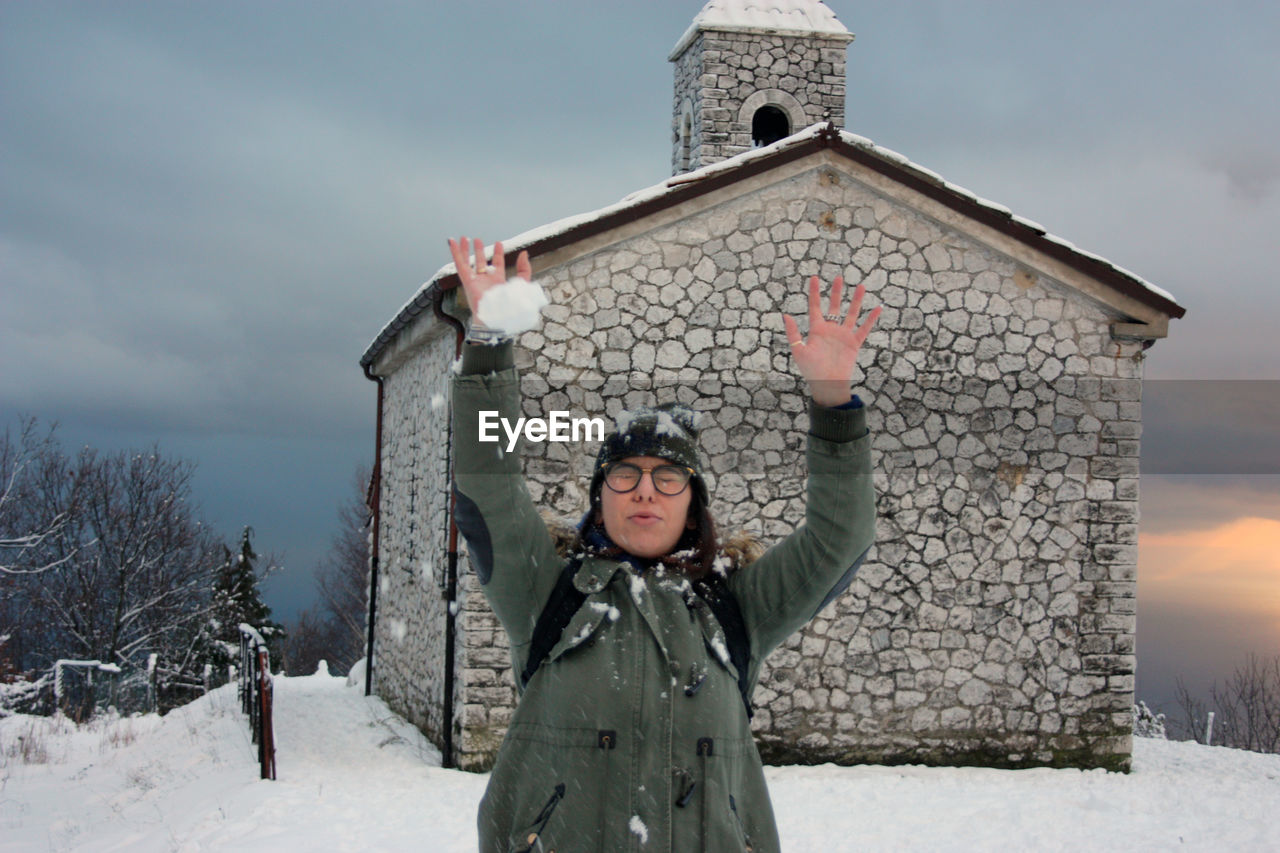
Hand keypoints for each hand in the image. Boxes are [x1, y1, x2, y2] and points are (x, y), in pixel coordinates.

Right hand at [447, 236, 531, 327]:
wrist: (498, 317)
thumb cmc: (510, 307)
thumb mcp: (522, 284)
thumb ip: (524, 269)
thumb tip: (524, 253)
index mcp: (498, 282)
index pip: (497, 265)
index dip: (498, 254)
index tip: (498, 243)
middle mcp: (485, 281)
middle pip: (480, 263)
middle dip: (479, 251)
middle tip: (477, 240)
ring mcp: (475, 281)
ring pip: (468, 263)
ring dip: (466, 251)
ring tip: (465, 238)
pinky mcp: (467, 282)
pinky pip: (460, 265)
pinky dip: (456, 253)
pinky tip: (452, 242)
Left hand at [783, 275, 880, 406]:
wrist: (828, 384)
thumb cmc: (811, 370)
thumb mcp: (799, 351)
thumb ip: (793, 333)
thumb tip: (786, 315)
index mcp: (816, 329)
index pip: (815, 307)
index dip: (815, 292)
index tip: (814, 278)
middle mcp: (831, 329)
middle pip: (834, 306)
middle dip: (836, 292)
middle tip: (838, 278)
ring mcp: (843, 335)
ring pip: (851, 313)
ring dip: (856, 301)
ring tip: (861, 286)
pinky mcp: (854, 343)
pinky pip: (864, 328)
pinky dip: (871, 319)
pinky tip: (878, 308)